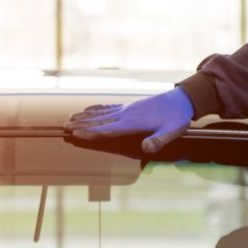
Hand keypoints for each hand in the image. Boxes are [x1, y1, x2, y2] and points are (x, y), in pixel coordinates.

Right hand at [63, 87, 193, 154]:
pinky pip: (108, 107)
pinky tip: (88, 109)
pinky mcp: (130, 106)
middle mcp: (127, 114)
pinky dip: (96, 109)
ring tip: (70, 118)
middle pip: (100, 120)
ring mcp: (127, 109)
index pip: (108, 129)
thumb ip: (159, 140)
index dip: (92, 132)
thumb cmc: (178, 118)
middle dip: (81, 124)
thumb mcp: (172, 131)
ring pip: (101, 113)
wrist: (182, 99)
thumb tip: (146, 148)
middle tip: (65, 126)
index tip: (76, 133)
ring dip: (85, 117)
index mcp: (134, 122)